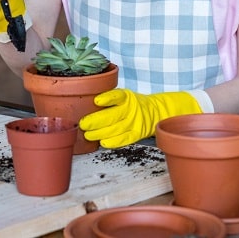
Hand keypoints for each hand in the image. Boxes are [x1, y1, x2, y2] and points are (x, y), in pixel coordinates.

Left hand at [79, 89, 201, 147]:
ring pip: (116, 129)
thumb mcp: (123, 96)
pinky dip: (114, 142)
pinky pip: (125, 139)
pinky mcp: (138, 133)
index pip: (117, 95)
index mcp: (126, 97)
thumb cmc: (132, 104)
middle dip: (96, 121)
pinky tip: (103, 143)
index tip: (97, 100)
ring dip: (100, 133)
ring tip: (88, 135)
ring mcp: (135, 122)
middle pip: (113, 115)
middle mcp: (131, 109)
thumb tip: (83, 104)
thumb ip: (108, 100)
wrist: (154, 111)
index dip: (107, 98)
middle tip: (83, 124)